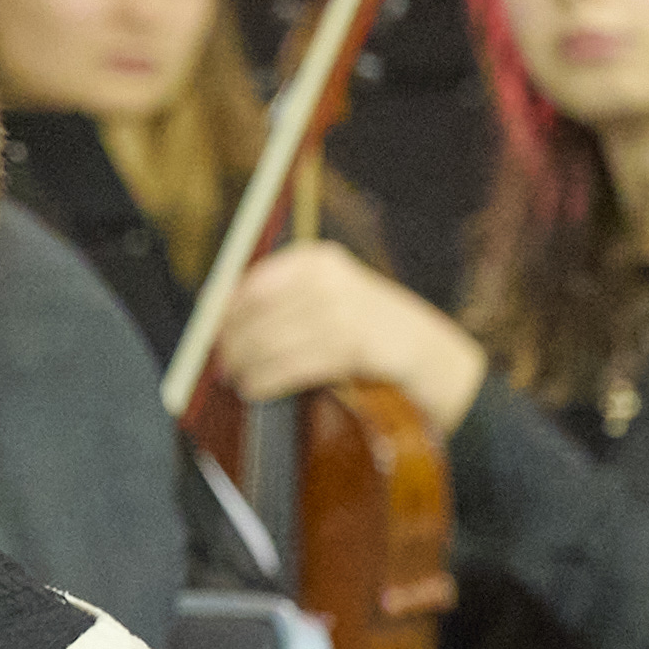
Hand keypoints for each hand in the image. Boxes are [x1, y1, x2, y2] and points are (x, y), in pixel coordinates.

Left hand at [219, 243, 483, 433]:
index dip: (226, 310)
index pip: (254, 282)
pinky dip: (267, 378)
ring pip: (270, 341)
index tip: (210, 330)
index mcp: (319, 261)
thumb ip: (287, 303)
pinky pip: (292, 364)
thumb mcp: (333, 301)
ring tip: (235, 379)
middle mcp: (328, 279)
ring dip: (246, 364)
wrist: (438, 361)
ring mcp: (342, 310)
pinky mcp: (353, 346)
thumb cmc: (374, 334)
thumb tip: (222, 318)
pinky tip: (255, 388)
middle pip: (257, 312)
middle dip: (232, 341)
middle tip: (219, 363)